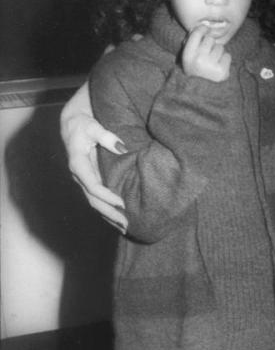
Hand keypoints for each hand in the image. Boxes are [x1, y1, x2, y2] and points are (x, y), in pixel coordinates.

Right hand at [60, 82, 127, 230]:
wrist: (72, 122)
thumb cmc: (83, 123)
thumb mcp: (93, 126)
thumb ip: (106, 136)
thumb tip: (122, 147)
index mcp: (78, 164)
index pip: (93, 186)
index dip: (108, 197)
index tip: (123, 204)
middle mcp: (80, 175)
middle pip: (94, 200)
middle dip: (110, 213)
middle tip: (127, 224)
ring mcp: (84, 178)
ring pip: (95, 202)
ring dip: (109, 215)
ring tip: (125, 227)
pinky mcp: (90, 179)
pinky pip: (97, 198)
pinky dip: (107, 209)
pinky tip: (118, 218)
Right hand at [181, 27, 231, 81]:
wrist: (200, 92)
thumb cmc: (194, 70)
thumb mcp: (187, 57)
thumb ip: (191, 42)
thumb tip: (201, 26)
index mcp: (188, 55)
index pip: (197, 33)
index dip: (203, 28)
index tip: (206, 28)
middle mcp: (199, 59)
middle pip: (210, 39)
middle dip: (210, 44)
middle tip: (207, 53)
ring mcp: (211, 65)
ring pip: (220, 47)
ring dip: (218, 52)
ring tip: (212, 62)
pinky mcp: (222, 71)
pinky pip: (227, 56)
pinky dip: (225, 60)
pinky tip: (219, 66)